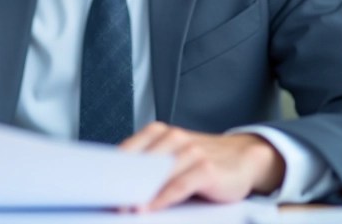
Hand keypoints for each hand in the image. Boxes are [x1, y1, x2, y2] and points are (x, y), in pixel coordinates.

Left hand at [118, 122, 285, 212]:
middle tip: (108, 201)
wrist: (244, 157)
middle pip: (139, 163)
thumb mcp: (173, 158)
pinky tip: (150, 208)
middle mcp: (174, 138)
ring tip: (125, 208)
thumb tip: (117, 185)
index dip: (111, 172)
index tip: (97, 188)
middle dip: (122, 185)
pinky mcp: (206, 169)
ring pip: (157, 174)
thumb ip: (149, 165)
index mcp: (159, 133)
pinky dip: (162, 199)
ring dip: (139, 194)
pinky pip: (178, 185)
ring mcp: (191, 152)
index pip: (127, 151)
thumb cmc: (202, 161)